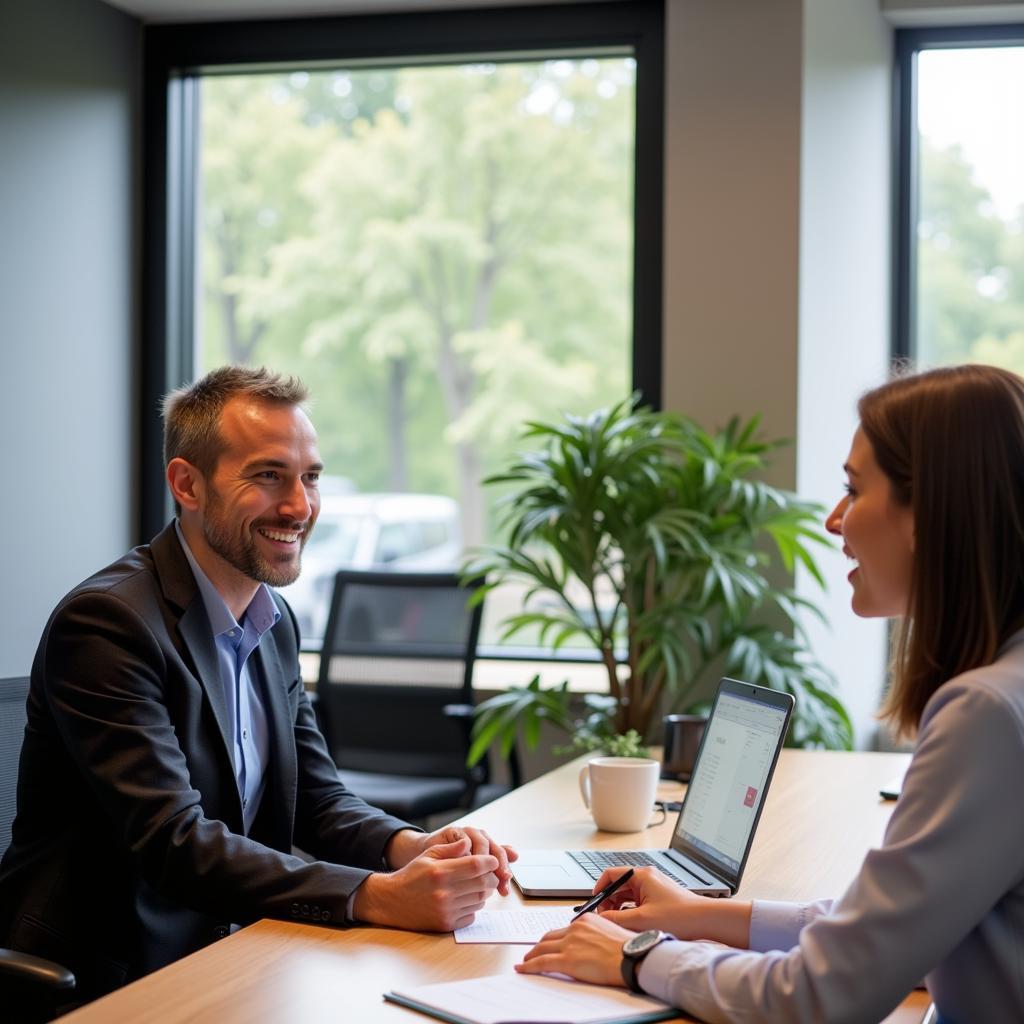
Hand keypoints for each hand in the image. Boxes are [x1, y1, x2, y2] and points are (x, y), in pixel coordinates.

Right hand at [354, 834, 500, 931]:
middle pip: (483, 884)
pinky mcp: (447, 924)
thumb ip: (451, 849)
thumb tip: (469, 843)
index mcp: (441, 872)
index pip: (476, 865)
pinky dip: (474, 906)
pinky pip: (472, 915)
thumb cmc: (412, 875)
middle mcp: (445, 893)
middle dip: (492, 877)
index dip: (490, 862)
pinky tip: (466, 899)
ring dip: (483, 892)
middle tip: (491, 873)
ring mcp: (446, 911)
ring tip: (477, 885)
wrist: (392, 901)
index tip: (493, 860)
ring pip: (480, 900)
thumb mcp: (428, 855)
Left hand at [516, 912, 633, 986]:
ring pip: (542, 948)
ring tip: (526, 961)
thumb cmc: (629, 949)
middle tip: (533, 952)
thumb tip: (592, 946)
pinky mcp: (567, 960)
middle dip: (539, 945)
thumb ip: (596, 935)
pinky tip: (523, 969)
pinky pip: (542, 963)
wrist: (633, 957)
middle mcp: (575, 928)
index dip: (554, 939)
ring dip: (532, 955)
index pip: (564, 929)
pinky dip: (529, 966)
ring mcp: (570, 943)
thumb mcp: (611, 933)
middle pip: (550, 936)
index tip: (550, 943)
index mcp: (586, 920)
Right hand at [593, 866, 750, 947]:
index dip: (599, 889)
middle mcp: (647, 878)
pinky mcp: (659, 899)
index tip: (593, 904)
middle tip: (604, 919)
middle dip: (609, 902)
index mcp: (641, 875)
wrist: (706, 921)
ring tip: (618, 925)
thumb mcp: (642, 920)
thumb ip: (616, 919)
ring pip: (627, 897)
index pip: (611, 875)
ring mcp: (654, 888)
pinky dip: (631, 912)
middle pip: (618, 886)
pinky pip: (638, 903)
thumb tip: (599, 920)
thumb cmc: (679, 917)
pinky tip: (632, 926)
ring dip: (620, 909)